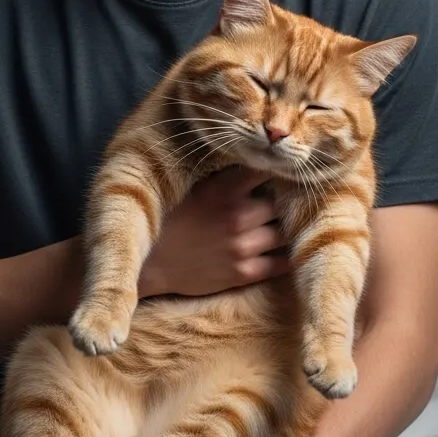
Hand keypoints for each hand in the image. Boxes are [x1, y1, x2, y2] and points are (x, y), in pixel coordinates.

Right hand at [139, 166, 288, 298]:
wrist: (149, 263)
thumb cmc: (168, 220)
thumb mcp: (194, 188)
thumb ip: (224, 179)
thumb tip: (254, 163)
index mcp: (225, 190)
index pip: (267, 171)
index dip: (278, 169)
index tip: (282, 170)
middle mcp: (238, 216)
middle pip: (281, 204)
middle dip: (282, 201)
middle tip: (282, 201)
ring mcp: (243, 246)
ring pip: (284, 232)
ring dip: (285, 227)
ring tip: (283, 224)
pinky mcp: (243, 273)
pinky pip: (280, 264)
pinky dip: (288, 256)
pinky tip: (288, 251)